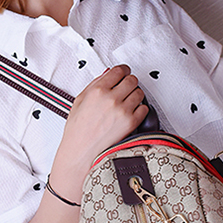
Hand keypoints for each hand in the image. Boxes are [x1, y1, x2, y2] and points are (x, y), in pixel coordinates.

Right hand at [53, 65, 147, 186]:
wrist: (81, 152)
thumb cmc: (78, 131)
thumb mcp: (79, 101)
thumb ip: (94, 84)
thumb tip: (107, 74)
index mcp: (97, 90)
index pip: (119, 70)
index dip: (123, 71)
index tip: (124, 73)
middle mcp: (111, 99)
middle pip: (132, 80)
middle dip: (129, 82)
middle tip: (126, 88)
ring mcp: (122, 110)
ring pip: (140, 93)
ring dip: (135, 95)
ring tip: (127, 102)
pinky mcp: (131, 122)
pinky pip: (144, 108)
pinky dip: (140, 109)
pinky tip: (130, 113)